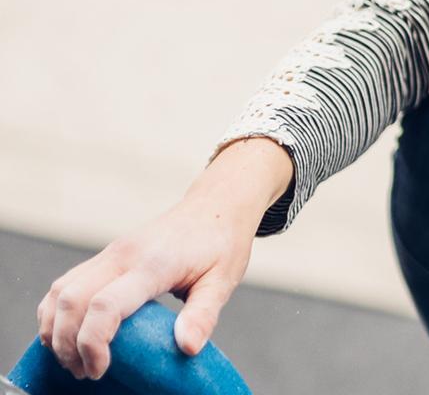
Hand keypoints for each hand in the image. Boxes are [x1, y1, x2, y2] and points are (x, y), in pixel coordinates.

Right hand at [34, 196, 257, 380]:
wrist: (215, 206)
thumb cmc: (222, 245)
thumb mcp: (223, 281)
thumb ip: (203, 315)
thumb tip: (187, 348)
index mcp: (153, 265)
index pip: (106, 305)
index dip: (92, 343)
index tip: (99, 369)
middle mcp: (123, 256)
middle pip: (72, 299)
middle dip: (67, 342)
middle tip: (83, 372)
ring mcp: (111, 252)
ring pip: (61, 290)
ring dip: (56, 328)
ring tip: (72, 359)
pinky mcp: (108, 254)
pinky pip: (67, 282)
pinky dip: (57, 310)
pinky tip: (66, 333)